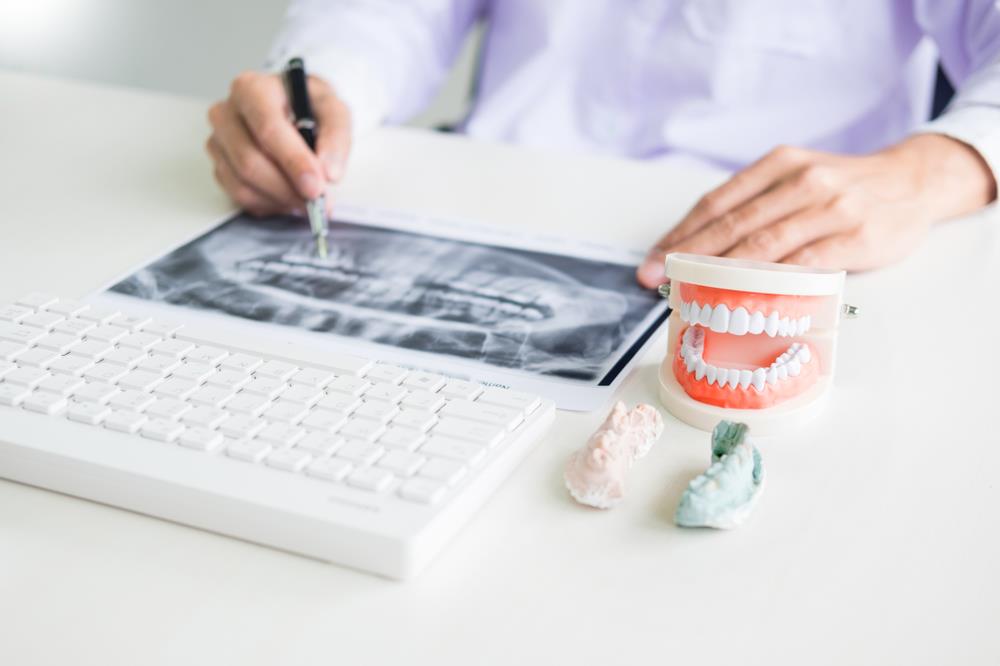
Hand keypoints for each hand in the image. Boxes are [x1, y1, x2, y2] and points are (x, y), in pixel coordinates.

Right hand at [206, 71, 350, 215]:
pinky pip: (240, 196)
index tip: (316, 186)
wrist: (294, 110)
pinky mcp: (219, 167)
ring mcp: (219, 142)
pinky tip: (289, 197)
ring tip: (307, 200)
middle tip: (318, 201)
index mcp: (252, 89)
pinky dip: (269, 204)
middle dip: (288, 188)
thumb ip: (336, 136)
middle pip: (250, 161)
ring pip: (243, 184)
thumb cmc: (308, 106)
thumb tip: (329, 171)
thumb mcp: (333, 109)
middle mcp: (227, 114)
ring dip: (280, 199)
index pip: (268, 129)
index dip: (294, 162)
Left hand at [636, 134, 995, 286]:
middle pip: (732, 224)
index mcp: (779, 164)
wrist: (914, 180)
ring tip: (691, 292)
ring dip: (720, 273)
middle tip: (657, 279)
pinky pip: (805, 263)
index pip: (717, 202)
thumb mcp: (797, 177)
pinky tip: (745, 295)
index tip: (652, 260)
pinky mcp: (855, 236)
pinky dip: (771, 280)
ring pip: (764, 244)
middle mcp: (802, 181)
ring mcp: (830, 208)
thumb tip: (699, 245)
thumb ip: (756, 203)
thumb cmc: (844, 186)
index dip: (680, 233)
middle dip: (687, 256)